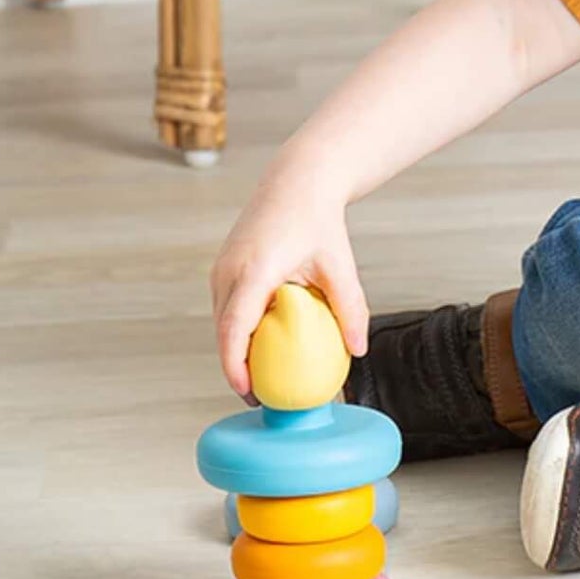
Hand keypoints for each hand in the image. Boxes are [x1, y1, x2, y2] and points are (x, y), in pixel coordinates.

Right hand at [208, 168, 370, 398]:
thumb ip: (350, 308)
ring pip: (221, 320)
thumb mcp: (339, 266)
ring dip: (235, 348)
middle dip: (235, 368)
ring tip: (261, 376)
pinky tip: (261, 343)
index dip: (235, 366)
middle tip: (262, 396)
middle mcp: (229, 270)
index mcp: (254, 271)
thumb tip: (357, 349)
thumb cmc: (318, 220)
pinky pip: (226, 306)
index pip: (233, 329)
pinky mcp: (224, 266)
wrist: (297, 182)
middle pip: (223, 332)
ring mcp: (222, 267)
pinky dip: (237, 329)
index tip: (248, 393)